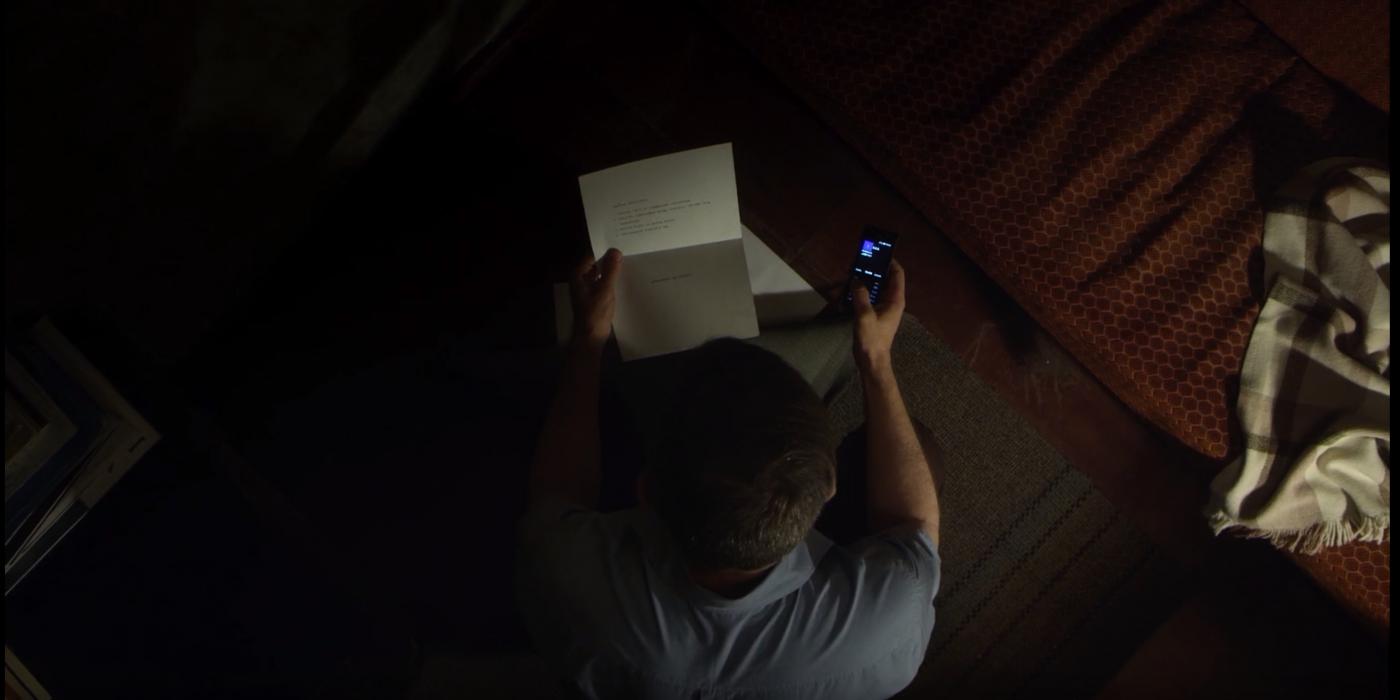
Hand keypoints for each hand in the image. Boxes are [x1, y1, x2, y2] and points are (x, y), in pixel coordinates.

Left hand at [571, 248, 621, 345]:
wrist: (592, 337)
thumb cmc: (595, 314)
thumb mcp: (604, 290)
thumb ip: (610, 270)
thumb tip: (615, 251)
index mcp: (578, 276)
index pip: (592, 256)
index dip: (605, 251)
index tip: (620, 246)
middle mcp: (581, 280)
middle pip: (596, 264)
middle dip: (610, 260)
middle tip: (627, 253)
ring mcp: (587, 289)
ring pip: (601, 274)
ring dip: (612, 271)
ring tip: (628, 264)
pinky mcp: (594, 297)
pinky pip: (603, 283)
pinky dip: (612, 280)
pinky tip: (624, 279)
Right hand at [852, 259, 905, 373]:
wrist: (871, 360)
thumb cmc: (872, 338)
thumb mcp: (865, 315)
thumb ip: (861, 295)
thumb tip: (856, 279)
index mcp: (895, 299)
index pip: (897, 274)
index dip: (890, 261)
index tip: (877, 252)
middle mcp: (891, 301)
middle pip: (885, 278)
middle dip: (872, 269)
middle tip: (858, 262)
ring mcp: (882, 308)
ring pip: (875, 287)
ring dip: (864, 281)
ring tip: (850, 274)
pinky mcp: (873, 314)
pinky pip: (868, 297)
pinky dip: (859, 292)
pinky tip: (847, 290)